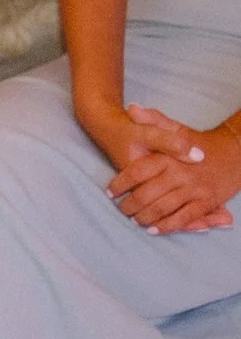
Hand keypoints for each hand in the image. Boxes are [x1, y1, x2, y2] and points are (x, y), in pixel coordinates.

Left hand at [104, 105, 238, 233]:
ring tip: (135, 220)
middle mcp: (181, 174)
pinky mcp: (207, 201)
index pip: (137, 172)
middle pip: (146, 195)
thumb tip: (132, 108)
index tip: (110, 192)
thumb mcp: (176, 128)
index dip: (119, 184)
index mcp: (169, 157)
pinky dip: (168, 226)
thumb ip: (153, 120)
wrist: (236, 151)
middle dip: (130, 205)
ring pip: (163, 208)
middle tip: (122, 210)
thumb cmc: (199, 141)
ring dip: (145, 217)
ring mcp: (195, 189)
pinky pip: (185, 218)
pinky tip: (155, 229)